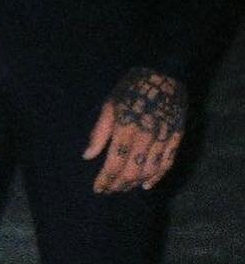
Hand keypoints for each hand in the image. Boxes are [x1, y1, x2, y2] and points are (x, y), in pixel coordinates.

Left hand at [84, 67, 187, 192]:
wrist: (166, 72)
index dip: (105, 180)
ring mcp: (163, 137)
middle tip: (109, 191)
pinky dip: (157, 177)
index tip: (98, 188)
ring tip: (124, 188)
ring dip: (135, 183)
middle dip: (118, 185)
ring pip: (149, 170)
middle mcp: (146, 136)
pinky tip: (146, 185)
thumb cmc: (132, 88)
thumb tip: (87, 157)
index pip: (114, 164)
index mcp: (126, 128)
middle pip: (131, 171)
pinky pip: (167, 163)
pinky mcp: (176, 136)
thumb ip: (99, 132)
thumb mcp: (110, 105)